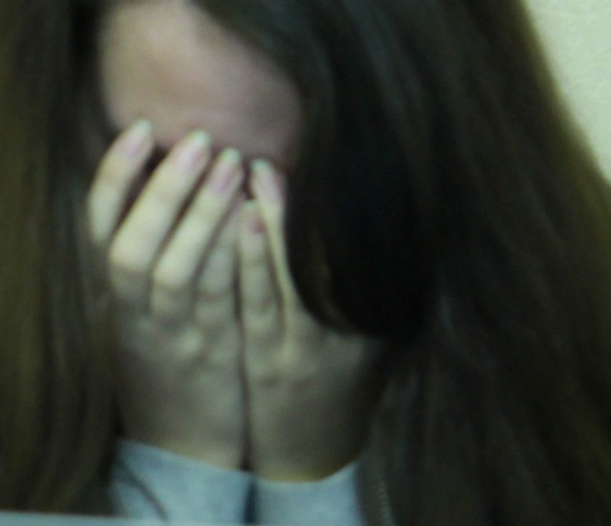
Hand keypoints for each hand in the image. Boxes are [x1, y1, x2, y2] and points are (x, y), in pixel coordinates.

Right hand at [86, 122, 249, 470]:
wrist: (179, 443)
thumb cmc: (158, 352)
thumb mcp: (131, 302)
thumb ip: (135, 243)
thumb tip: (146, 166)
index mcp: (106, 293)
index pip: (97, 227)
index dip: (114, 176)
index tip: (140, 128)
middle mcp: (130, 315)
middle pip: (132, 247)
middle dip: (163, 188)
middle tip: (199, 138)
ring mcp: (170, 339)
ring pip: (178, 273)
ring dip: (203, 215)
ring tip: (233, 164)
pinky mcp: (211, 358)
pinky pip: (220, 303)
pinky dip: (233, 257)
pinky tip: (256, 218)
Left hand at [238, 161, 381, 481]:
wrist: (312, 456)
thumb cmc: (329, 373)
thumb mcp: (353, 327)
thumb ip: (345, 272)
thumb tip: (339, 193)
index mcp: (371, 318)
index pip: (360, 250)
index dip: (341, 202)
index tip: (327, 153)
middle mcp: (347, 334)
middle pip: (328, 257)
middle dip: (302, 203)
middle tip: (274, 155)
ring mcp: (309, 352)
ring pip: (294, 277)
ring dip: (276, 220)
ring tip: (256, 170)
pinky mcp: (273, 366)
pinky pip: (260, 305)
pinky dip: (252, 260)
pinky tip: (239, 220)